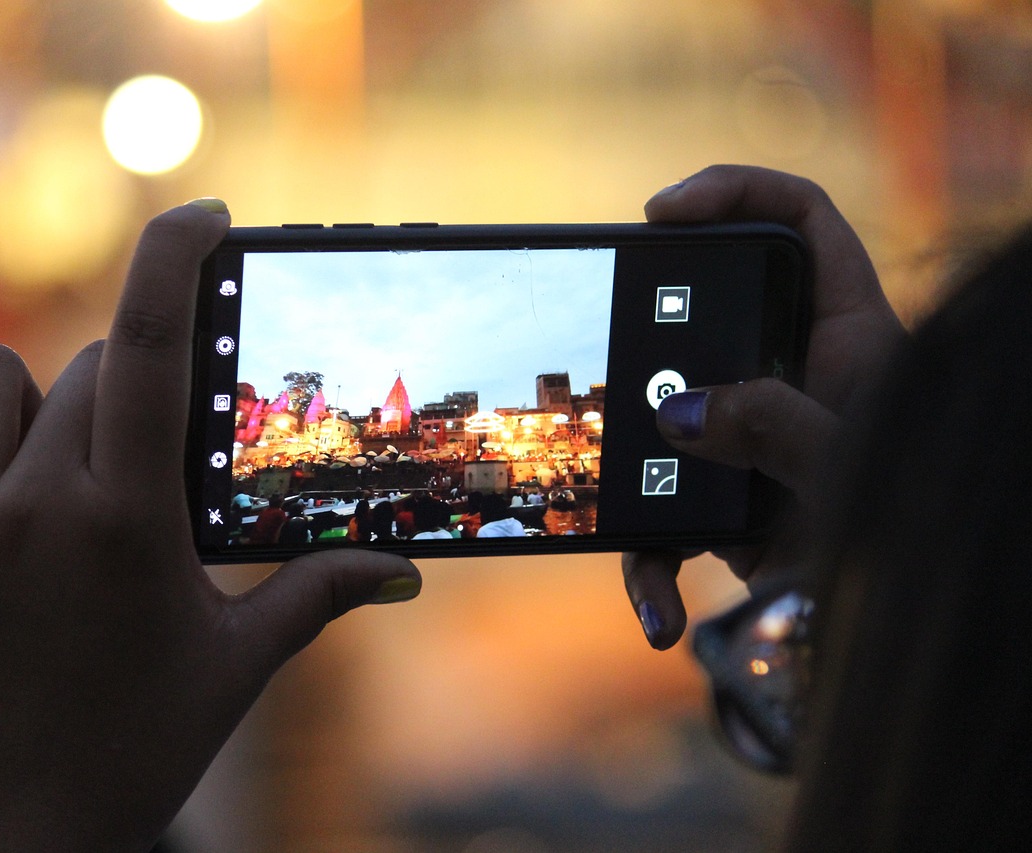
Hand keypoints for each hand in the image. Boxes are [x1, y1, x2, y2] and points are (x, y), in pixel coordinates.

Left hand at [0, 200, 421, 851]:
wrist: (5, 846)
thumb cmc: (135, 749)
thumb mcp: (236, 666)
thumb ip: (319, 594)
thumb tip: (408, 571)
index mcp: (124, 522)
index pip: (146, 341)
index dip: (173, 255)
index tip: (203, 215)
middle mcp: (23, 510)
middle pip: (77, 374)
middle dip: (120, 397)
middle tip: (139, 472)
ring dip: (29, 415)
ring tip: (55, 487)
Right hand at [623, 166, 904, 648]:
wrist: (901, 627)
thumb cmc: (917, 537)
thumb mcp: (853, 471)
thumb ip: (777, 426)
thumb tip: (685, 412)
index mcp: (850, 338)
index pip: (802, 222)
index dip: (735, 192)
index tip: (662, 212)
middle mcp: (794, 377)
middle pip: (708, 314)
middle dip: (650, 334)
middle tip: (606, 343)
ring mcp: (753, 440)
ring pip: (665, 419)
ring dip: (630, 467)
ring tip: (613, 500)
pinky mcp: (724, 502)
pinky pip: (662, 516)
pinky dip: (651, 568)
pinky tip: (659, 619)